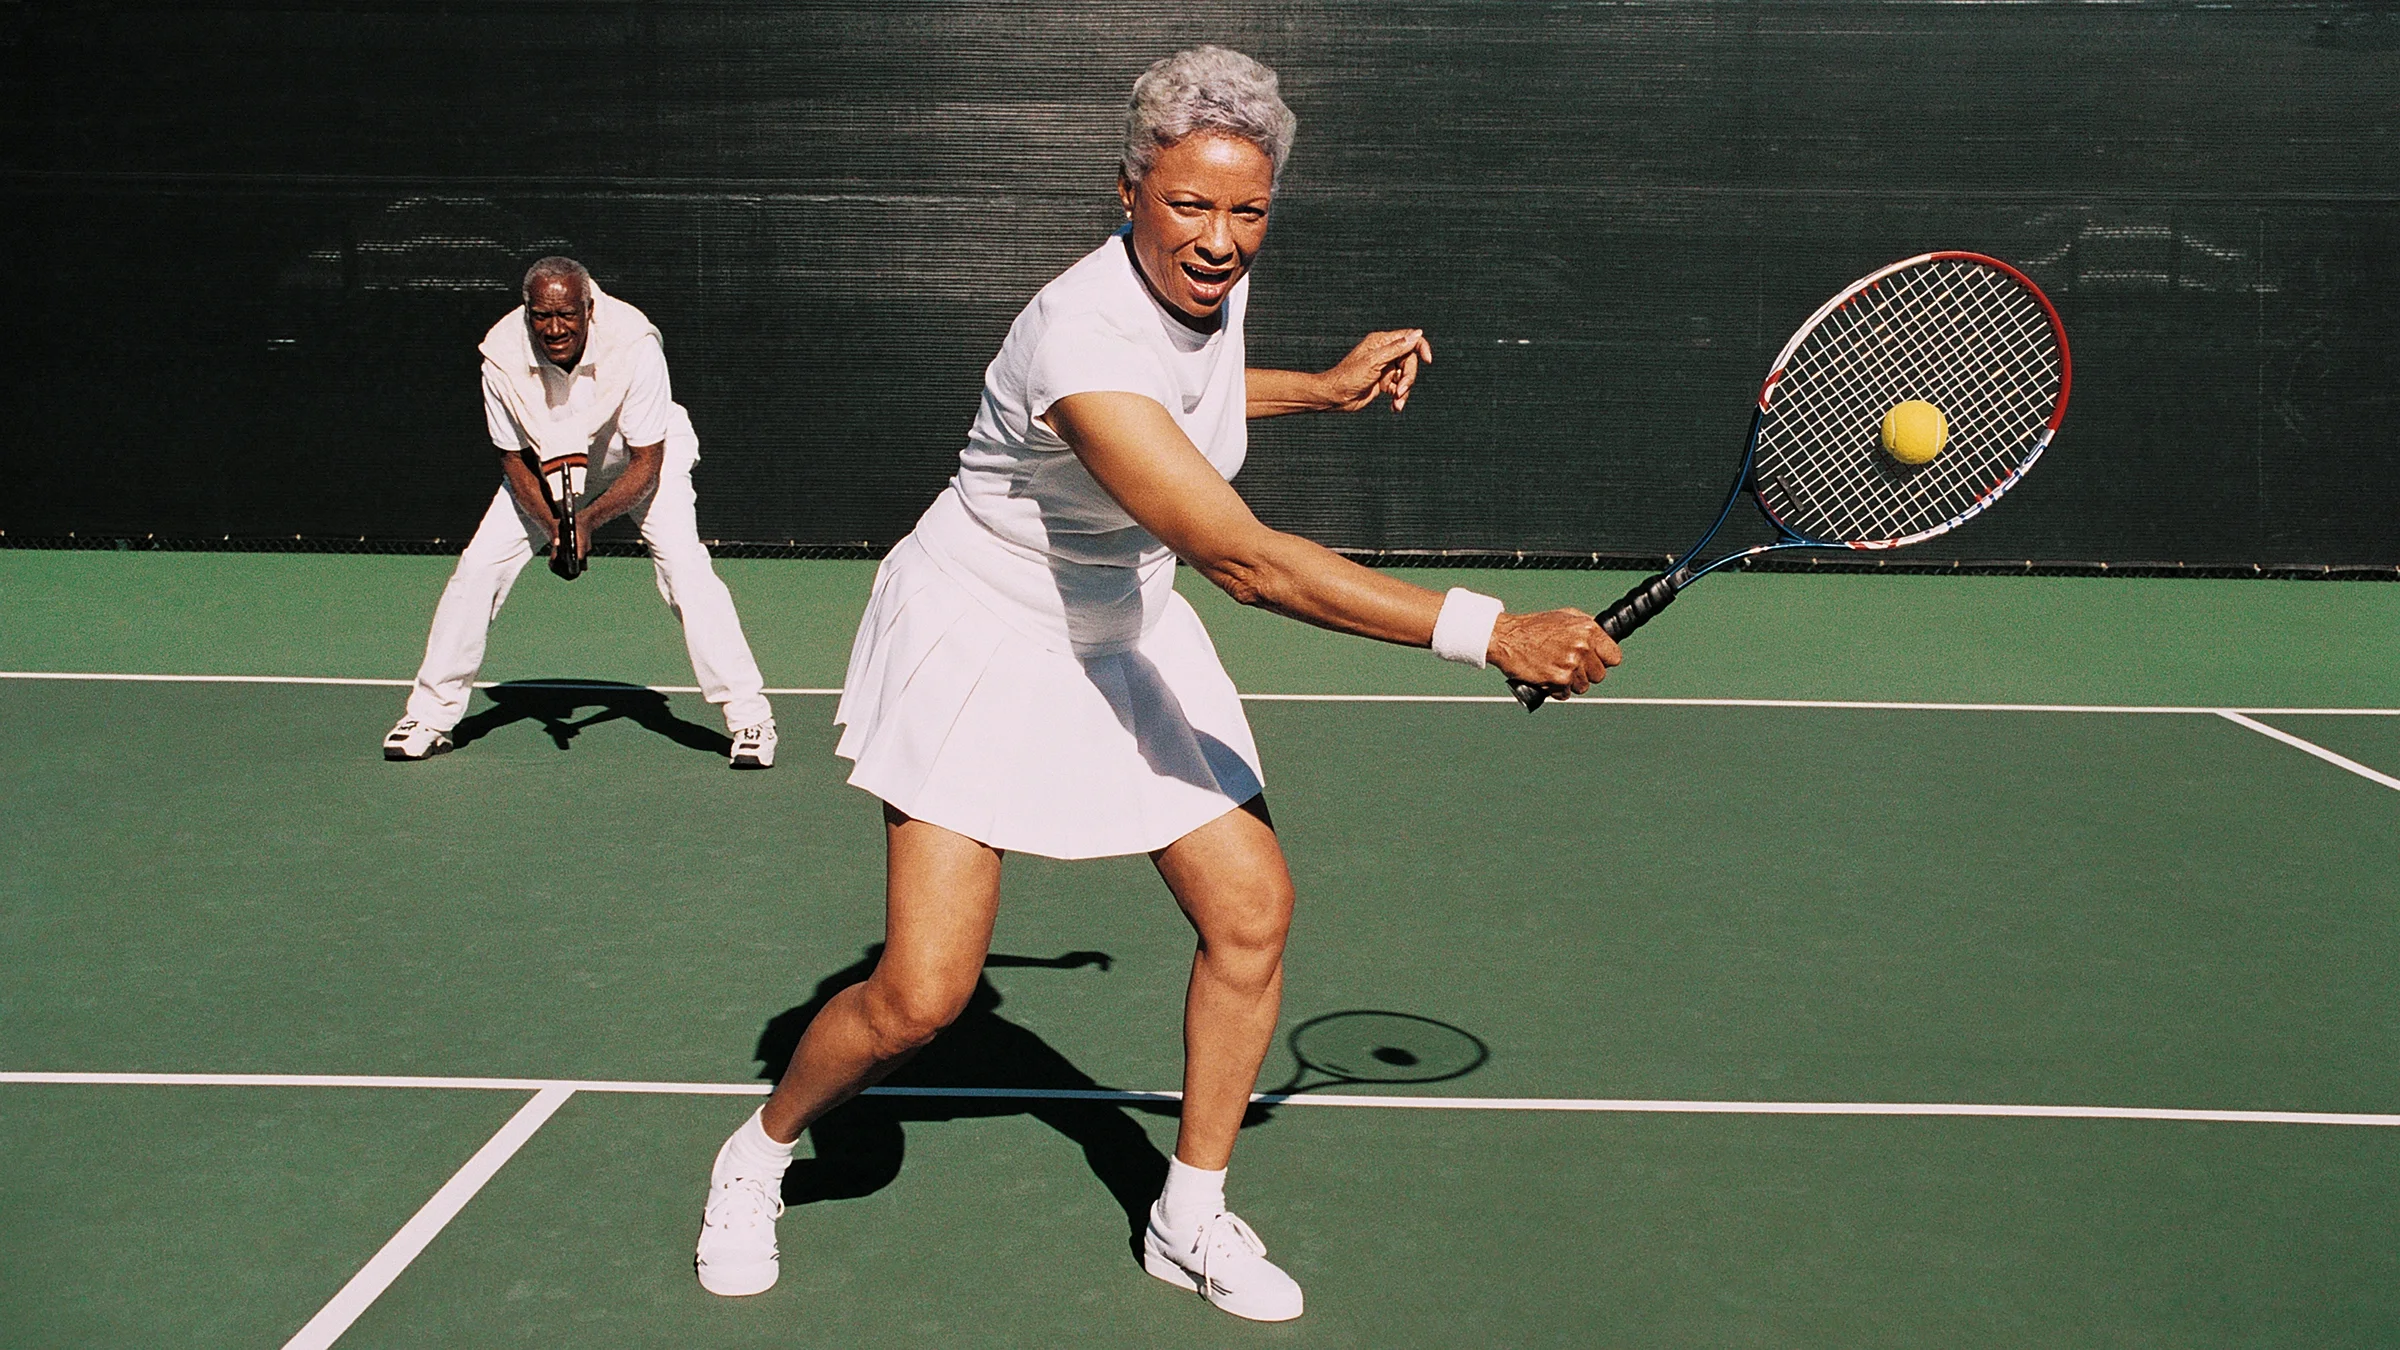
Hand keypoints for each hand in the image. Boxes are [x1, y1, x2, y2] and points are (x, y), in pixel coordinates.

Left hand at [1319, 328, 1433, 411]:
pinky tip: (1395, 407)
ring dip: (1404, 391)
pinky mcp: (1383, 383)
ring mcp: (1384, 368)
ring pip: (1406, 377)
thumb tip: (1418, 333)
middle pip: (1410, 361)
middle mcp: (1384, 353)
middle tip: (1400, 391)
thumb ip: (1397, 348)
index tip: (1428, 360)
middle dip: (1409, 378)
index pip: (1409, 338)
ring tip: (1397, 402)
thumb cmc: (1349, 377)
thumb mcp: (1375, 362)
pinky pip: (1399, 388)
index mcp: (1381, 342)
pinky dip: (1399, 398)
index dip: (1421, 347)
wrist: (1335, 398)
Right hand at [1487, 608, 1620, 697]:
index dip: (1604, 661)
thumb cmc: (1532, 627)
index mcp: (1588, 630)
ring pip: (1582, 687)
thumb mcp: (1564, 616)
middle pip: (1599, 675)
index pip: (1614, 656)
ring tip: (1554, 668)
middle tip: (1568, 664)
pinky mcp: (1558, 680)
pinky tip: (1546, 676)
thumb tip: (1602, 637)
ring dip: (1570, 683)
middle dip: (1585, 673)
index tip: (1595, 662)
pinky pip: (1565, 694)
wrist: (1506, 638)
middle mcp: (1582, 647)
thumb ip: (1586, 626)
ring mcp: (1571, 665)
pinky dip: (1556, 690)